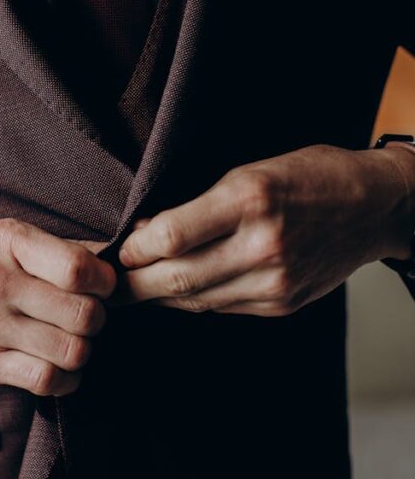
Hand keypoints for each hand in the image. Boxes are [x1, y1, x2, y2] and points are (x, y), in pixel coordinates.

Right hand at [0, 218, 116, 394]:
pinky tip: (60, 366)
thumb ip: (63, 248)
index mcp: (7, 241)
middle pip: (83, 314)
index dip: (105, 283)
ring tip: (71, 339)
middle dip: (97, 319)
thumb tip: (120, 256)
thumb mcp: (9, 239)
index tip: (101, 287)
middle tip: (86, 316)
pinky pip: (47, 381)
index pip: (78, 269)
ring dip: (82, 350)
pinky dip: (66, 379)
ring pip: (71, 351)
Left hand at [112, 143, 413, 316]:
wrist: (372, 207)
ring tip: (135, 288)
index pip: (172, 235)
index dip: (134, 248)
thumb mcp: (251, 171)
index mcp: (251, 199)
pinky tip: (178, 290)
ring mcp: (275, 280)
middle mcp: (262, 244)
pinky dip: (193, 300)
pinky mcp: (281, 304)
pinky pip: (221, 307)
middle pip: (177, 278)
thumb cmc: (308, 176)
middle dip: (133, 285)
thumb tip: (146, 234)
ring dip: (158, 296)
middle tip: (107, 286)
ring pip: (195, 299)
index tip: (118, 250)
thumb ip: (200, 206)